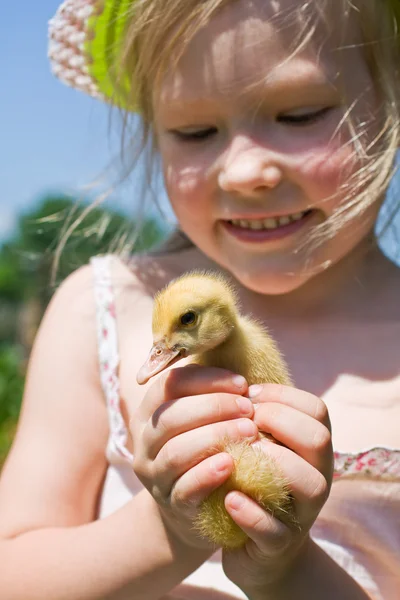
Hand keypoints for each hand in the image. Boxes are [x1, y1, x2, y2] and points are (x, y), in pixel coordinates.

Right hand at [130, 365, 258, 549]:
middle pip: (170, 416)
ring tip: (249, 432)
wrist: (195, 507)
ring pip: (176, 451)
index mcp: (150, 412)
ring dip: (215, 437)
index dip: (206, 379)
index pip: (169, 384)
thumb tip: (243, 379)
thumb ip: (213, 397)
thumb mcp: (201, 420)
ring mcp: (154, 475)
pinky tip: (231, 464)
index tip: (241, 384)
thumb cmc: (206, 450)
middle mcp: (145, 441)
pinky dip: (208, 474)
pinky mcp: (171, 504)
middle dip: (213, 407)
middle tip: (249, 408)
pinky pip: (185, 487)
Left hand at [222, 384, 333, 597]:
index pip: (316, 410)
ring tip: (238, 457)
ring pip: (310, 483)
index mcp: (313, 448)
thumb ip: (257, 417)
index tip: (248, 394)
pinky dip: (251, 512)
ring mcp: (303, 512)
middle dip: (279, 422)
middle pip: (319, 438)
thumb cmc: (254, 481)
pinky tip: (229, 498)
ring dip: (272, 463)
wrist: (255, 545)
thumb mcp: (261, 446)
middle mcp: (317, 476)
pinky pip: (274, 531)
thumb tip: (234, 382)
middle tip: (245, 423)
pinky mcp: (279, 544)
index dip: (281, 396)